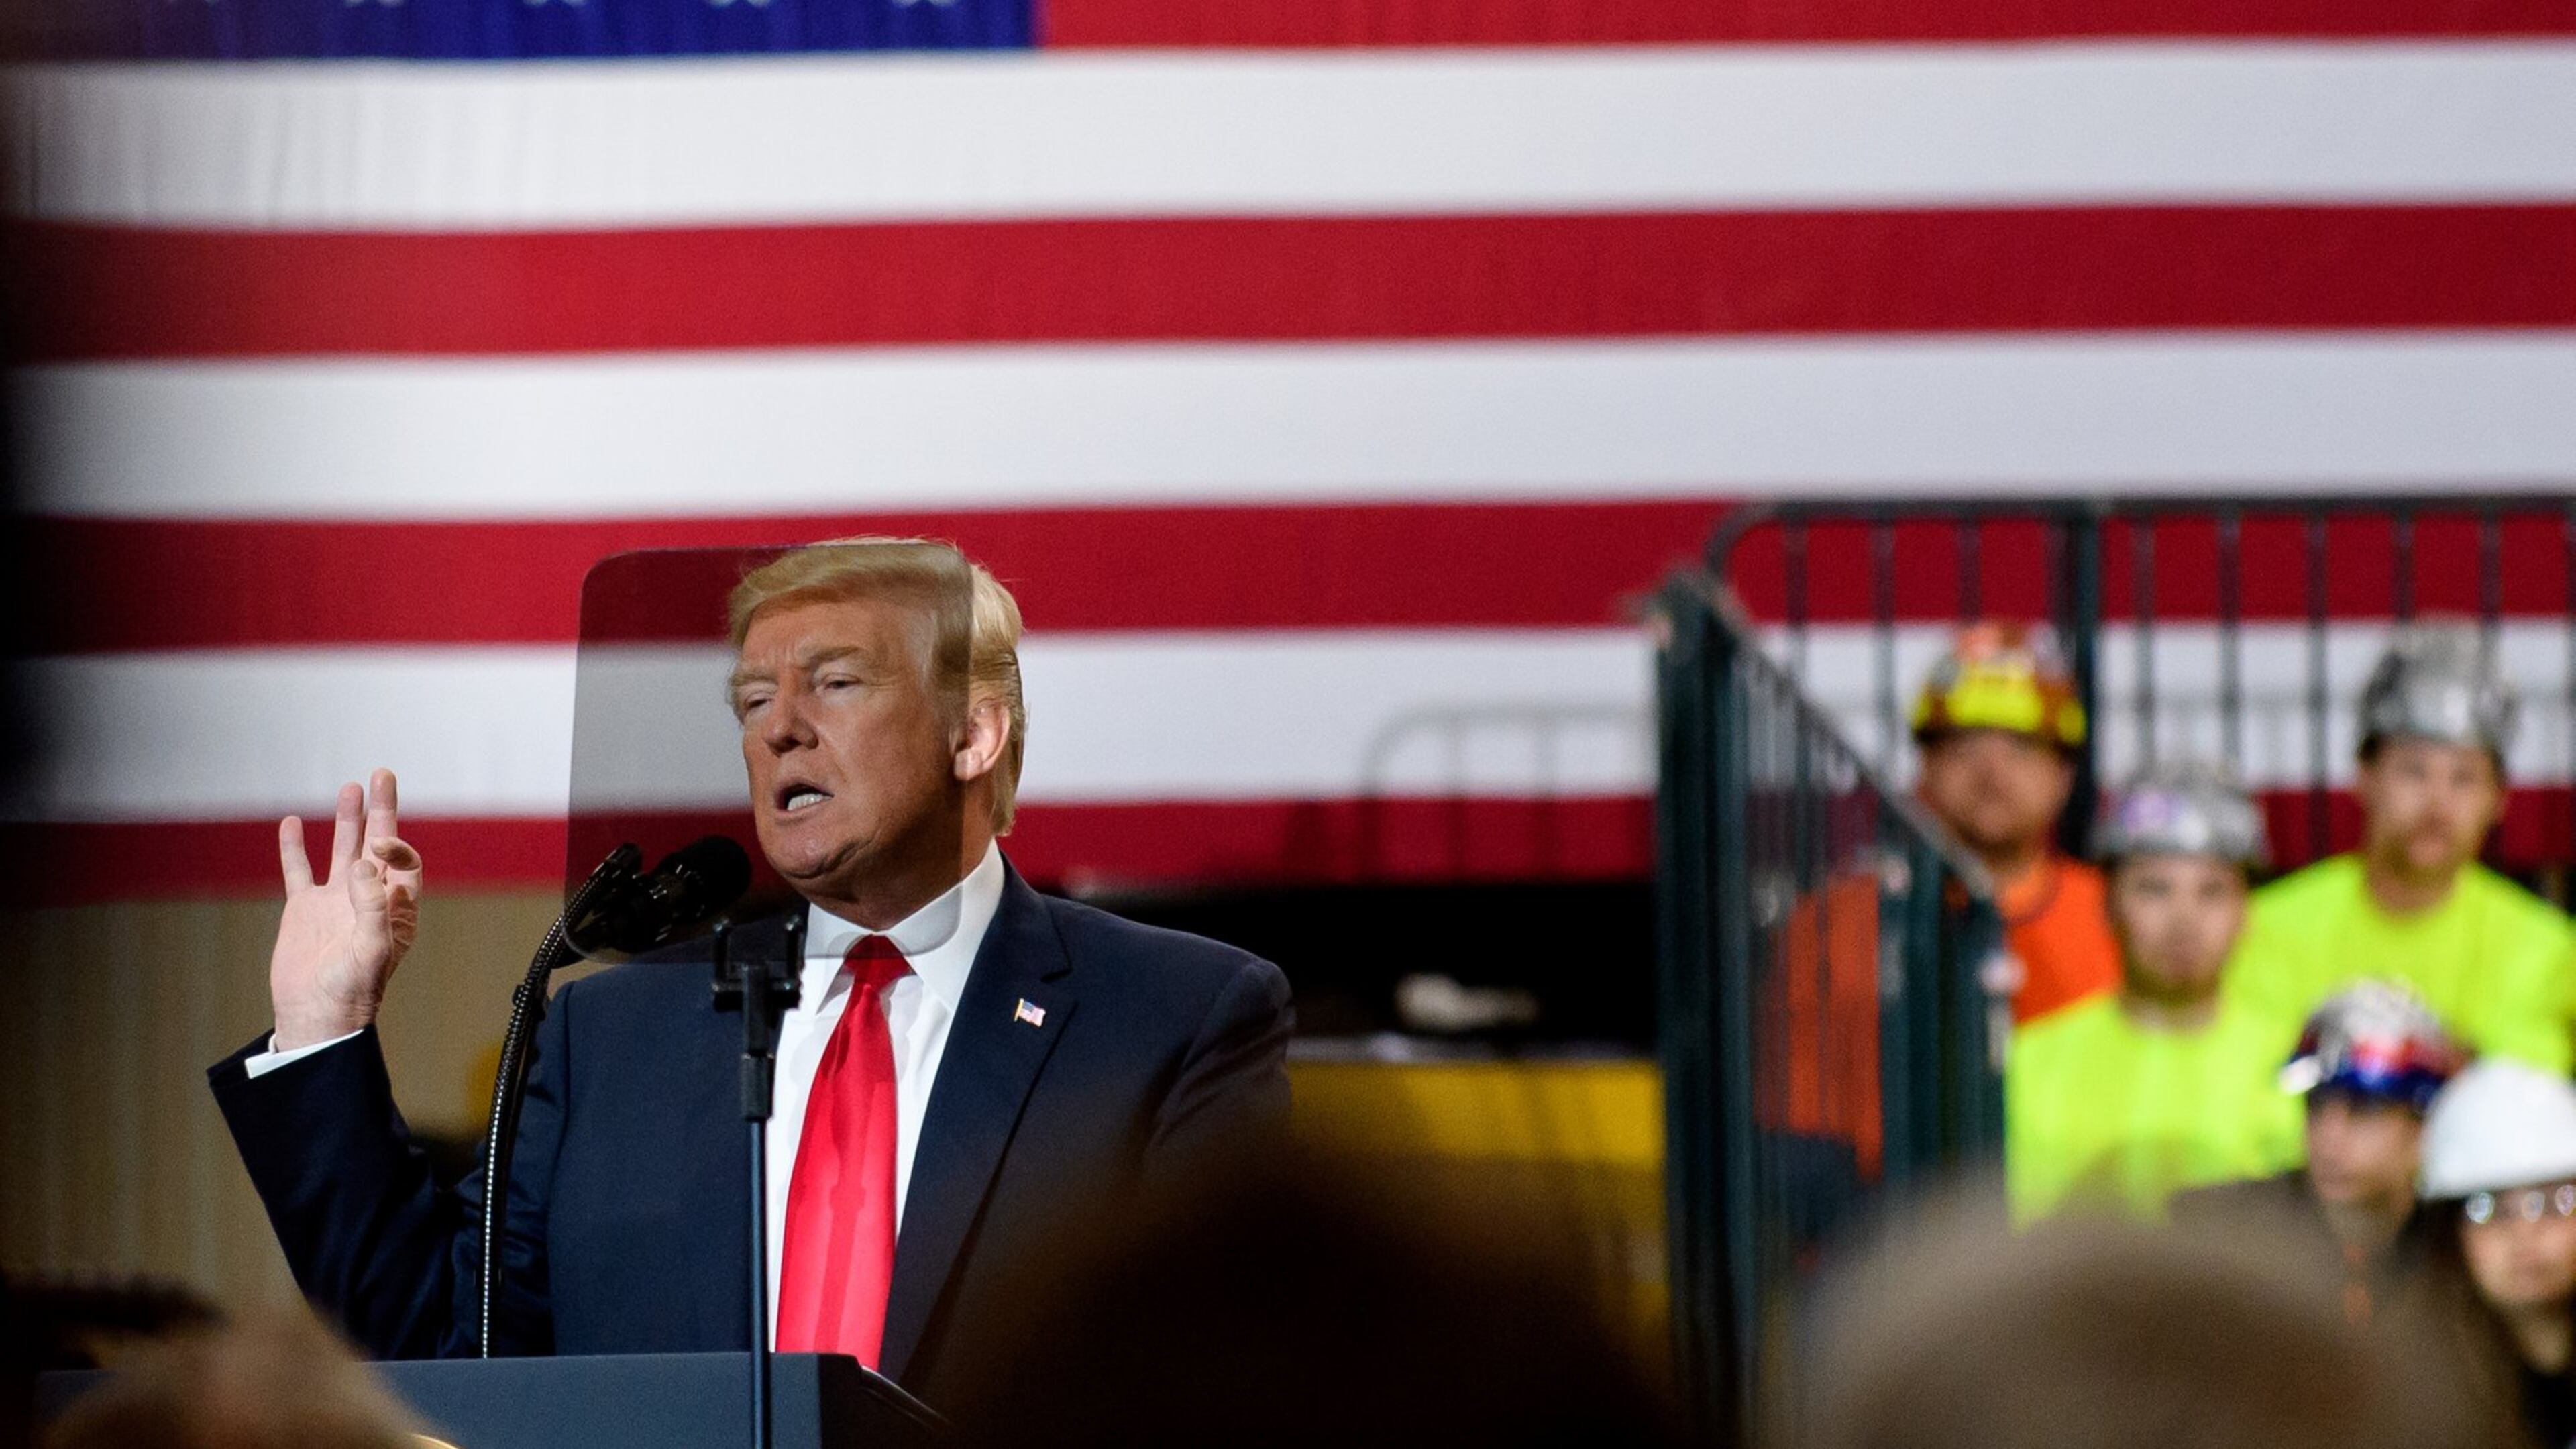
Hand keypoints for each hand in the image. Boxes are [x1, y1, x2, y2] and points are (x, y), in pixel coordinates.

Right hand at [270, 769, 422, 1050]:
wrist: (315, 1016)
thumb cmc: (352, 991)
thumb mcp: (372, 951)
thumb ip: (373, 907)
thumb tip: (365, 863)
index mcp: (395, 907)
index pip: (402, 861)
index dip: (394, 844)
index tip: (377, 844)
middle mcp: (368, 898)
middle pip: (377, 843)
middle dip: (381, 809)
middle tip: (382, 773)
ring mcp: (335, 902)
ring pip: (342, 850)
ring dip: (347, 820)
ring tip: (350, 787)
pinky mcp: (304, 910)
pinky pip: (299, 871)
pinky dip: (294, 847)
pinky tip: (290, 822)